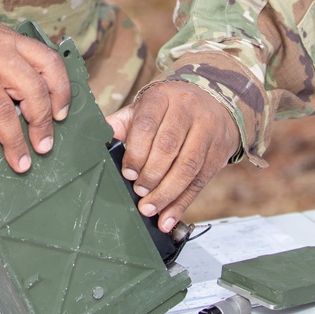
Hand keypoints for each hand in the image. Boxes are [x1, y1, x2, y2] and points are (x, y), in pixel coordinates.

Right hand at [0, 14, 70, 173]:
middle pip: (31, 92)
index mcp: (9, 41)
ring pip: (2, 112)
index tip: (60, 114)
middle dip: (41, 124)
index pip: (48, 64)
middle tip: (43, 145)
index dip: (61, 92)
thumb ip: (13, 57)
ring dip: (14, 142)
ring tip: (20, 162)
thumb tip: (36, 94)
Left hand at [107, 82, 239, 232]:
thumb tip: (96, 143)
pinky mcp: (218, 153)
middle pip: (168, 146)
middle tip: (138, 193)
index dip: (136, 152)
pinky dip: (182, 204)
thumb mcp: (145, 109)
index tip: (128, 173)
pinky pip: (200, 182)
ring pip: (187, 166)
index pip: (147, 124)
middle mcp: (187, 109)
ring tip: (149, 208)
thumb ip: (122, 125)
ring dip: (166, 193)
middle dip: (151, 174)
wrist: (212, 104)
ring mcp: (207, 130)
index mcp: (162, 96)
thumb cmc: (169, 111)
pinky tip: (168, 217)